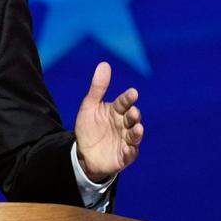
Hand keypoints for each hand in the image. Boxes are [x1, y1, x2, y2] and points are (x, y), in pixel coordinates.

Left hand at [74, 62, 143, 181]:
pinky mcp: (124, 156)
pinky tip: (126, 149)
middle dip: (134, 115)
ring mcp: (126, 140)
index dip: (128, 98)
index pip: (124, 102)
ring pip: (134, 135)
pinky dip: (129, 152)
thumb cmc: (89, 127)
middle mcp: (124, 124)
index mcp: (117, 111)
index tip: (132, 93)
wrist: (83, 152)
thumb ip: (98, 87)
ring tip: (137, 128)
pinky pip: (129, 154)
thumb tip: (104, 64)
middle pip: (132, 118)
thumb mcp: (89, 106)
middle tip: (132, 112)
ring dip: (137, 133)